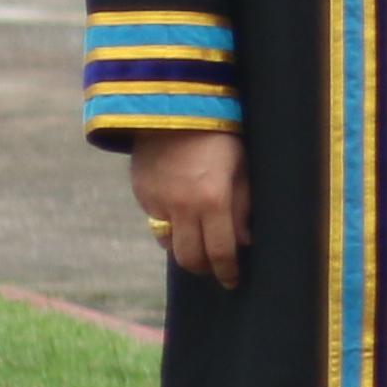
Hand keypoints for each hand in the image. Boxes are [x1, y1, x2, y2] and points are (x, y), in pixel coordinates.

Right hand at [127, 133, 247, 290]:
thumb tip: (244, 241)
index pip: (221, 252)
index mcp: (213, 200)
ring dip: (185, 248)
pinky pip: (157, 221)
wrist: (174, 106)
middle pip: (189, 259)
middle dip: (204, 268)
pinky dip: (170, 224)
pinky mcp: (141, 194)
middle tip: (216, 269)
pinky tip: (183, 211)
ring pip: (169, 243)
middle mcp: (182, 207)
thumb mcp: (242, 168)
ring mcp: (157, 202)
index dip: (228, 271)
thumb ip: (242, 207)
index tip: (233, 281)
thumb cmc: (220, 134)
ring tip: (200, 241)